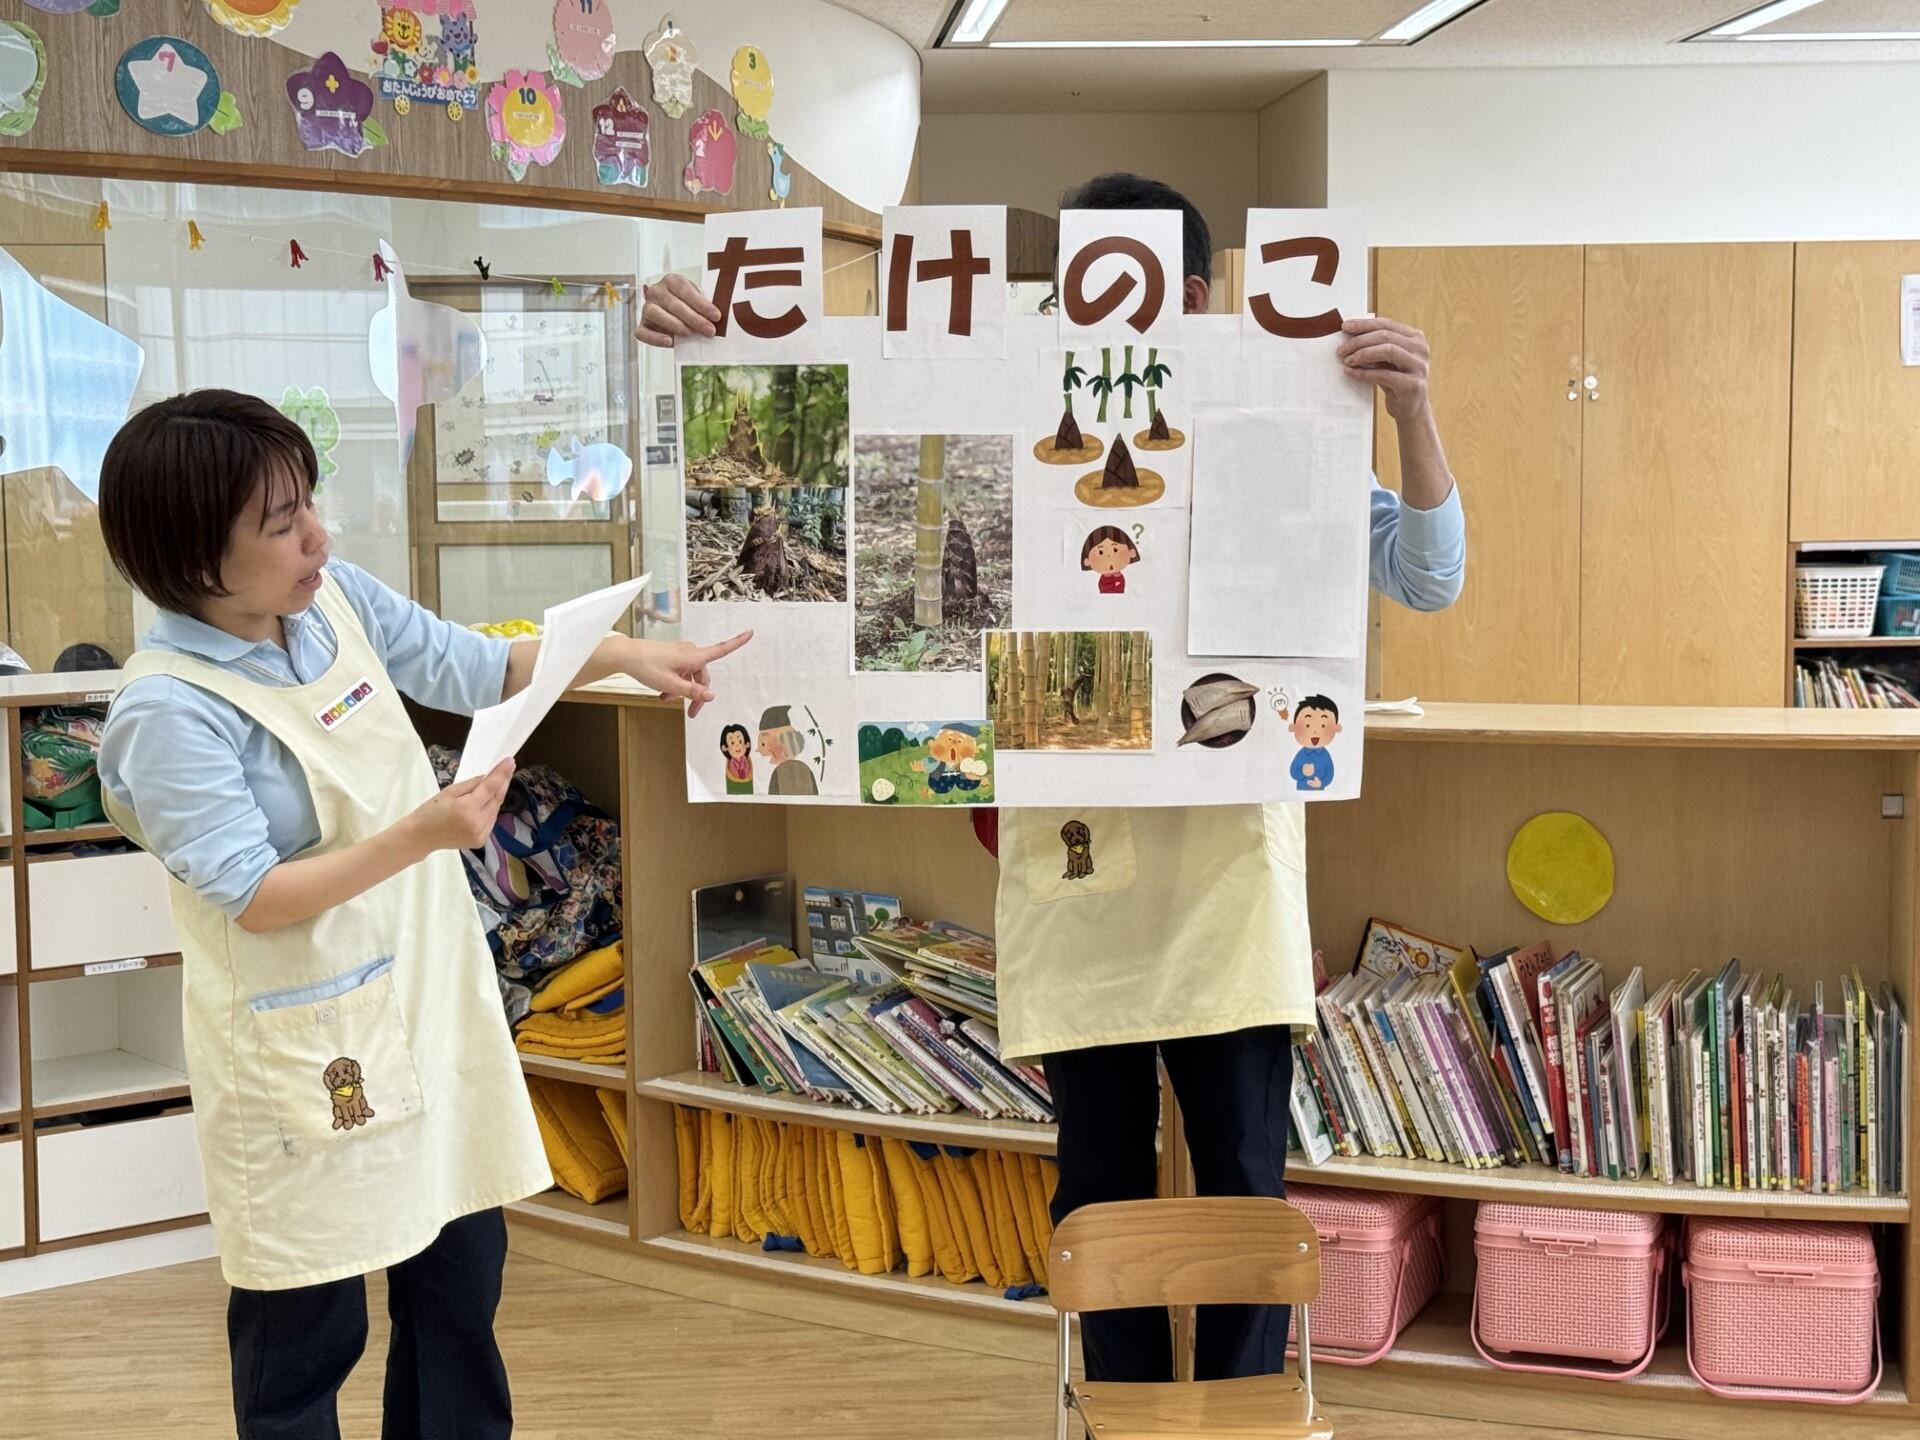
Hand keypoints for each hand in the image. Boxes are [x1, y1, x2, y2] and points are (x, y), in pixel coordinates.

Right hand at [409, 759, 513, 852]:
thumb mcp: (450, 791)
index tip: (510, 761)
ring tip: (499, 782)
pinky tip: (489, 800)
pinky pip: (491, 819)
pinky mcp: (481, 840)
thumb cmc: (431, 811)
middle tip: (509, 767)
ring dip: (498, 795)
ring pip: (496, 809)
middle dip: (503, 782)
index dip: (502, 774)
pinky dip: (492, 808)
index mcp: (467, 809)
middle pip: (496, 799)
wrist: (422, 836)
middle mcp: (478, 823)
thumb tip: (489, 777)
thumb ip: (473, 784)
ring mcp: (481, 834)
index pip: (490, 788)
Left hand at [627, 631, 752, 716]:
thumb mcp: (670, 684)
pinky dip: (675, 684)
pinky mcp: (672, 657)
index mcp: (693, 657)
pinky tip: (663, 694)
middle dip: (696, 694)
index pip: (721, 649)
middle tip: (691, 714)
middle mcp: (690, 653)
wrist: (625, 655)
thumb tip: (712, 696)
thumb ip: (692, 691)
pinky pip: (680, 673)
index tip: (750, 632)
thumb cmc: (646, 666)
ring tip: (666, 700)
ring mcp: (680, 655)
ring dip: (682, 690)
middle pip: (702, 676)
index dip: (737, 642)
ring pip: (689, 677)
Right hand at [635, 273, 721, 348]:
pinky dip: (655, 338)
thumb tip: (716, 317)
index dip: (701, 304)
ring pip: (655, 314)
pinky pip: (643, 332)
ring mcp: (647, 308)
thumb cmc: (687, 304)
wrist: (671, 311)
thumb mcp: (697, 298)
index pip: (685, 291)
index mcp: (671, 281)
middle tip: (709, 330)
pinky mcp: (642, 325)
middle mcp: (656, 292)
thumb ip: (703, 305)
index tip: (716, 316)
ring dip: (675, 325)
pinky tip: (669, 341)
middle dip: (694, 319)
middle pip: (673, 304)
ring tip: (691, 334)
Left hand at [1337, 315, 1430, 422]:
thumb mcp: (1386, 360)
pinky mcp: (1412, 385)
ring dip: (1362, 354)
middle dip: (1359, 341)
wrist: (1410, 409)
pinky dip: (1364, 373)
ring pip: (1387, 350)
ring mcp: (1418, 366)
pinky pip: (1384, 374)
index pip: (1386, 324)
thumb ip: (1374, 346)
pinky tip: (1350, 372)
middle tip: (1341, 349)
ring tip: (1347, 360)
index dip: (1364, 324)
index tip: (1344, 327)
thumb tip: (1348, 334)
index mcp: (1415, 338)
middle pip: (1385, 336)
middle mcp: (1420, 349)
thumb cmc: (1395, 381)